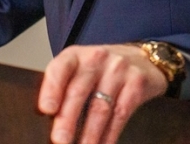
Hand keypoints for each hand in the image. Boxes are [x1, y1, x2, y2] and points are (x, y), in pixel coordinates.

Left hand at [38, 43, 167, 143]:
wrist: (142, 59)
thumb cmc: (102, 68)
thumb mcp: (81, 68)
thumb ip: (64, 86)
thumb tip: (48, 117)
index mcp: (76, 55)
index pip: (60, 68)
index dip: (51, 89)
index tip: (46, 109)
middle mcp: (96, 58)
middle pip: (79, 91)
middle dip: (67, 119)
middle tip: (60, 140)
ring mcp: (118, 70)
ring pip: (100, 107)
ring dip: (89, 133)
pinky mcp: (137, 84)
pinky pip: (120, 114)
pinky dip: (110, 134)